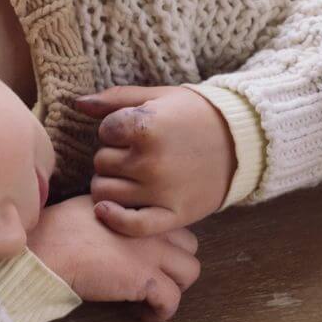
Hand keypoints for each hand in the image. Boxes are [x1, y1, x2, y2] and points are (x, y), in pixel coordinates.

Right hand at [27, 195, 200, 321]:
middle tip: (154, 279)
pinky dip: (161, 312)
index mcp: (141, 208)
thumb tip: (120, 221)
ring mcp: (153, 253)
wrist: (46, 251)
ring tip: (150, 298)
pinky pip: (172, 300)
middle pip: (190, 247)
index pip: (174, 224)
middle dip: (176, 265)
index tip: (148, 260)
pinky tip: (140, 314)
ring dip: (174, 287)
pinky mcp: (146, 280)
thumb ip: (118, 211)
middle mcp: (153, 228)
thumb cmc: (57, 230)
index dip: (166, 244)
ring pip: (190, 272)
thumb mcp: (93, 205)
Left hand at [74, 85, 235, 235]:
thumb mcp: (160, 97)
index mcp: (147, 127)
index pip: (104, 133)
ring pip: (105, 192)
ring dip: (110, 185)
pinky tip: (107, 209)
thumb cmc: (198, 116)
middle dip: (114, 157)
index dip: (115, 130)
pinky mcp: (173, 214)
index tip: (133, 131)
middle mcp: (151, 161)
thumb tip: (77, 103)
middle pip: (102, 163)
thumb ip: (116, 99)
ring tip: (130, 177)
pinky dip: (113, 218)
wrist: (243, 143)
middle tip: (137, 155)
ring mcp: (161, 191)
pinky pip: (130, 225)